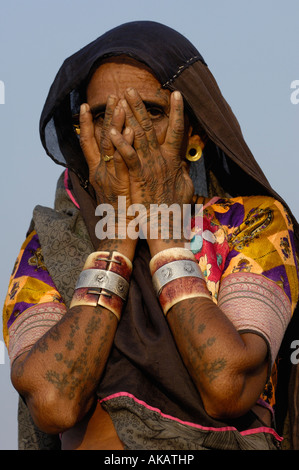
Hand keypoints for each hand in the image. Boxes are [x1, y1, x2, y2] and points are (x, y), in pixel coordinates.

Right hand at [79, 96, 134, 238]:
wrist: (117, 234)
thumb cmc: (119, 214)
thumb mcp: (115, 191)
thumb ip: (116, 175)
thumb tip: (122, 164)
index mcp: (98, 172)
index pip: (89, 143)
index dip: (88, 125)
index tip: (87, 107)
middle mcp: (100, 171)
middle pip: (100, 138)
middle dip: (106, 116)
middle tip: (111, 96)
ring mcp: (109, 177)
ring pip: (110, 146)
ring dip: (115, 123)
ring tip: (120, 103)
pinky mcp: (121, 184)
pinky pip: (123, 161)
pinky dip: (125, 145)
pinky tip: (130, 130)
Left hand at [109, 89, 193, 236]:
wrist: (167, 227)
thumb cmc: (174, 209)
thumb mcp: (184, 188)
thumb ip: (182, 172)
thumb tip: (182, 162)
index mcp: (173, 161)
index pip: (176, 130)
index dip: (178, 112)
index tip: (176, 95)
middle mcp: (161, 160)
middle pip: (150, 128)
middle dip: (141, 107)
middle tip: (131, 90)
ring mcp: (150, 167)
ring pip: (139, 136)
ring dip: (129, 116)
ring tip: (122, 98)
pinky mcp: (138, 177)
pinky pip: (129, 157)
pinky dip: (121, 143)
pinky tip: (112, 131)